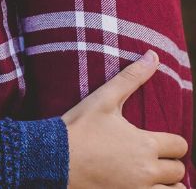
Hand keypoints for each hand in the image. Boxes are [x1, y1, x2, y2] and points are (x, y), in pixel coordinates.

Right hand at [63, 50, 187, 187]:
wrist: (53, 157)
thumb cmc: (78, 127)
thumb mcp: (103, 99)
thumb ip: (131, 78)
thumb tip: (153, 56)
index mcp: (144, 144)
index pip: (180, 145)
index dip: (171, 141)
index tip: (157, 140)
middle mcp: (147, 170)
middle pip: (178, 171)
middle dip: (168, 163)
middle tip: (150, 156)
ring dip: (166, 184)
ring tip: (151, 175)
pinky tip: (140, 185)